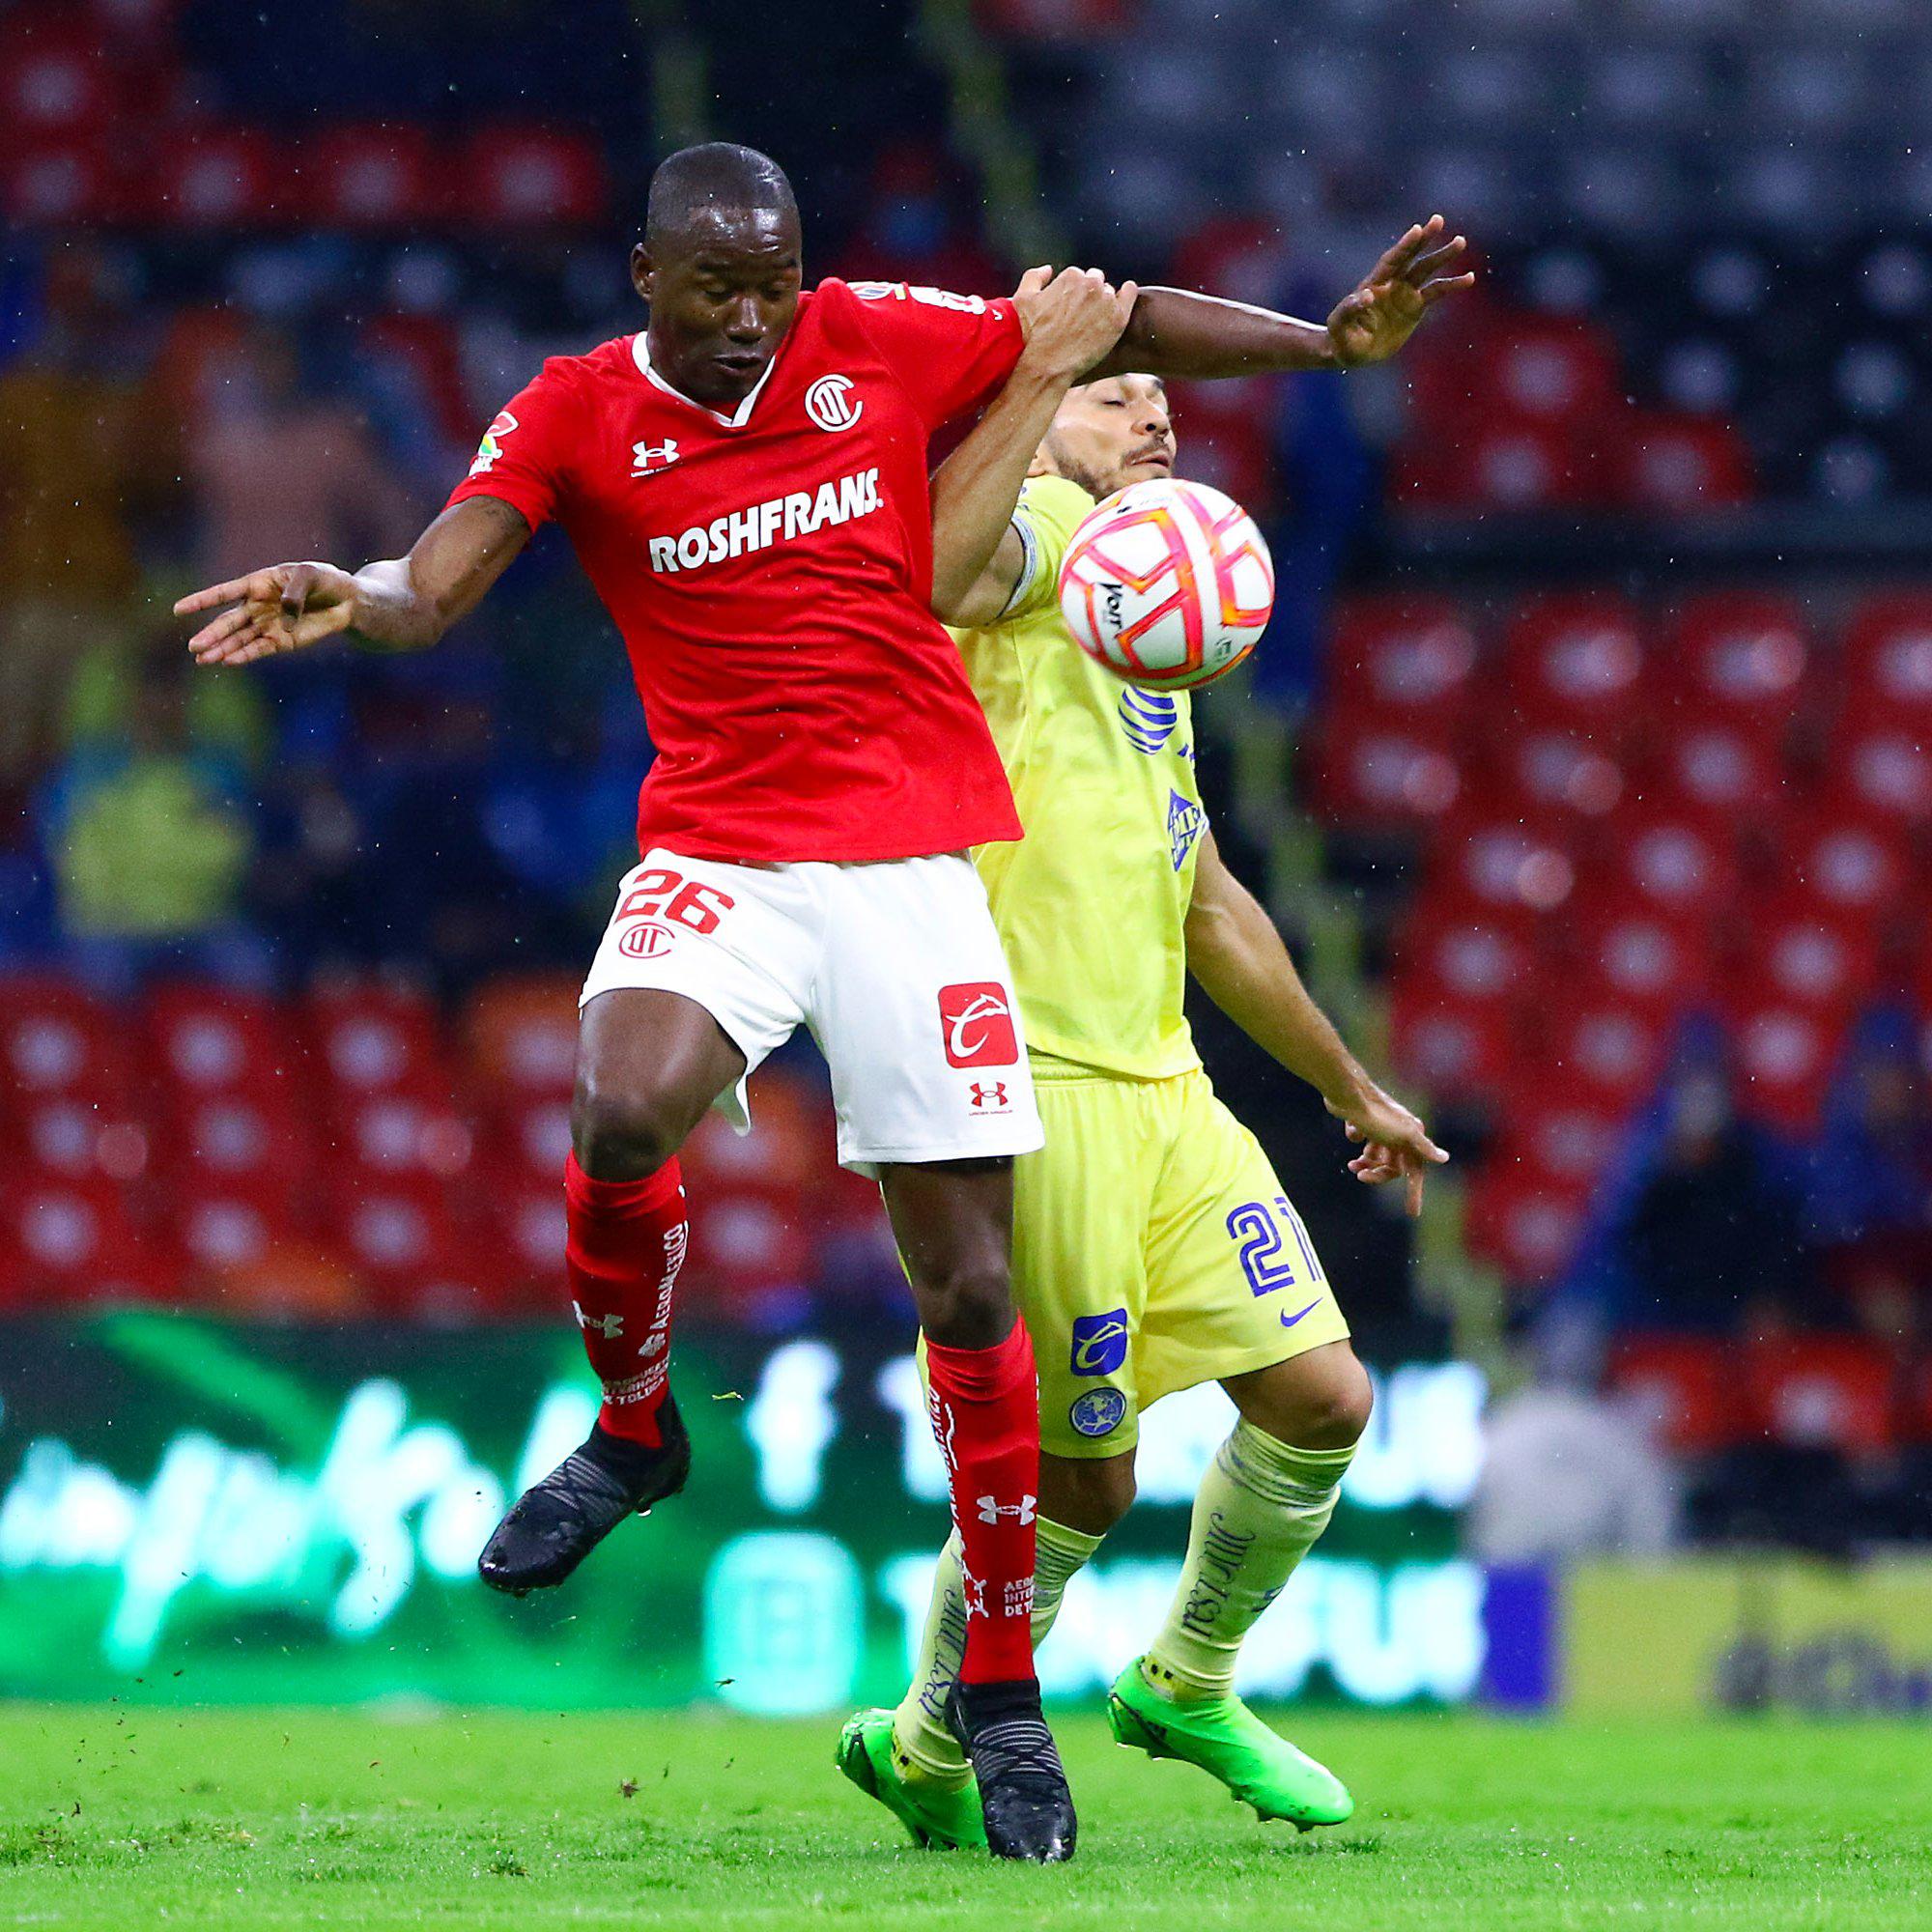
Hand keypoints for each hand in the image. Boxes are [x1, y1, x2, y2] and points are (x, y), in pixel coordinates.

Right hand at [176, 561, 360, 666]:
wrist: (347, 601)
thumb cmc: (325, 581)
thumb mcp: (310, 576)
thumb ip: (294, 593)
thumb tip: (282, 618)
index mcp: (257, 584)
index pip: (224, 593)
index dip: (201, 601)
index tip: (178, 609)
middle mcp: (257, 606)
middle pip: (229, 622)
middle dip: (211, 635)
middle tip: (193, 647)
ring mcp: (268, 625)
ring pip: (240, 639)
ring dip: (222, 649)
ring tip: (202, 659)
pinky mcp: (282, 641)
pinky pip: (260, 649)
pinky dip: (245, 655)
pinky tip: (229, 661)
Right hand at [1012, 264, 1138, 382]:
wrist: (1047, 365)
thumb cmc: (1031, 336)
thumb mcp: (1022, 300)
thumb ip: (1034, 277)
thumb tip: (1048, 269)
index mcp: (1071, 276)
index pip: (1078, 276)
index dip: (1073, 292)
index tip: (1069, 307)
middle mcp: (1091, 284)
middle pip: (1096, 281)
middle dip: (1089, 293)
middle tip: (1081, 315)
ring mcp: (1106, 301)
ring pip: (1109, 293)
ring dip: (1104, 301)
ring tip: (1094, 320)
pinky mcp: (1118, 319)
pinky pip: (1129, 296)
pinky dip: (1128, 293)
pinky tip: (1125, 295)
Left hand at [1325, 215, 1473, 367]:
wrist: (1351, 350)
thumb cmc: (1341, 336)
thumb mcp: (1339, 326)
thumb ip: (1349, 309)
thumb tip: (1367, 296)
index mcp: (1373, 284)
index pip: (1391, 261)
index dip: (1403, 246)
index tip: (1416, 230)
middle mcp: (1391, 284)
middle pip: (1410, 257)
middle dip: (1424, 239)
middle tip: (1438, 220)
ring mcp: (1404, 294)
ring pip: (1426, 271)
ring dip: (1442, 256)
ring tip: (1460, 242)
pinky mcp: (1415, 307)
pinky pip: (1437, 293)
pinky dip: (1452, 285)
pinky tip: (1469, 278)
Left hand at [1327, 1082, 1448, 1216]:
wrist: (1348, 1093)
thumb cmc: (1377, 1116)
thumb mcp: (1403, 1135)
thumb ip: (1423, 1147)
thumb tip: (1445, 1158)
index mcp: (1411, 1136)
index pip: (1415, 1172)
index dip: (1415, 1192)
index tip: (1413, 1212)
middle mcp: (1398, 1131)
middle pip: (1392, 1166)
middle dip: (1378, 1174)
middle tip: (1361, 1175)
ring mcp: (1380, 1125)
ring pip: (1375, 1154)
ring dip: (1364, 1163)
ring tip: (1352, 1166)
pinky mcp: (1362, 1119)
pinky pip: (1360, 1137)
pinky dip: (1355, 1136)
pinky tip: (1352, 1129)